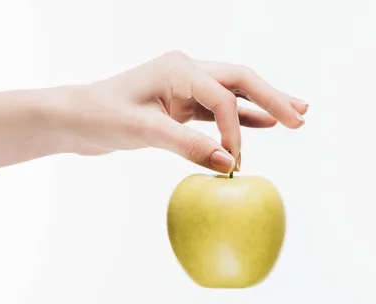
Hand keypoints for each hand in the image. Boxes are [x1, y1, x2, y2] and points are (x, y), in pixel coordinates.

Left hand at [59, 50, 308, 172]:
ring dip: (264, 105)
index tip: (234, 162)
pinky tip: (263, 125)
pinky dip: (242, 118)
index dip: (234, 131)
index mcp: (179, 69)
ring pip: (235, 94)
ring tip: (296, 114)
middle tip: (302, 115)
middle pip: (241, 81)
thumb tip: (228, 162)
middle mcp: (186, 72)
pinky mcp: (181, 106)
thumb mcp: (143, 131)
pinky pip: (219, 110)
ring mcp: (185, 88)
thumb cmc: (100, 116)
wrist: (74, 119)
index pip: (223, 98)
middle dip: (272, 98)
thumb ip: (187, 145)